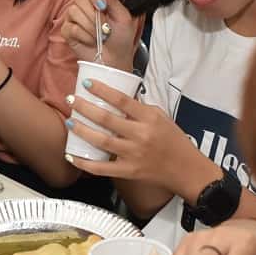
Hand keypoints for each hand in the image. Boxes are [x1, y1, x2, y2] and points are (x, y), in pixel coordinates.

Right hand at [58, 0, 136, 65]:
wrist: (115, 60)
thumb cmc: (121, 38)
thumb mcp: (123, 17)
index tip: (103, 6)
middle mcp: (83, 5)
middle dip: (94, 15)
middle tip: (104, 27)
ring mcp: (73, 18)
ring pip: (74, 12)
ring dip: (90, 27)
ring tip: (99, 36)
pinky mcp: (67, 31)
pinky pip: (71, 28)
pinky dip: (84, 36)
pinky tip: (90, 41)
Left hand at [66, 82, 205, 194]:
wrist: (186, 170)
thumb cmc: (174, 141)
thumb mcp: (161, 117)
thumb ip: (139, 109)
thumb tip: (116, 99)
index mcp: (150, 118)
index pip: (122, 100)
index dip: (103, 90)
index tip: (88, 83)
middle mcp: (140, 135)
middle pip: (107, 119)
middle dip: (85, 108)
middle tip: (71, 100)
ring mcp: (133, 155)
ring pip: (101, 141)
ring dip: (82, 130)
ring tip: (69, 121)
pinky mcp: (128, 171)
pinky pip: (101, 168)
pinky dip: (84, 163)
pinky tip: (72, 155)